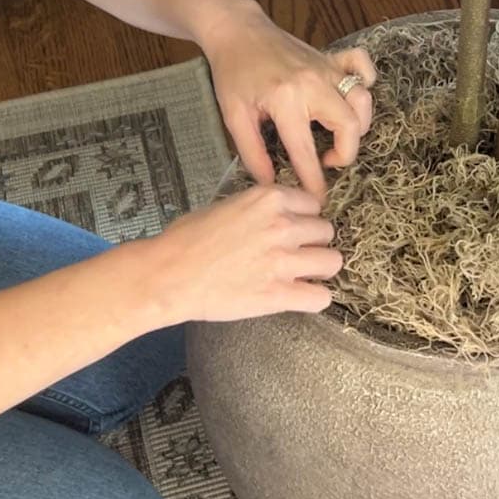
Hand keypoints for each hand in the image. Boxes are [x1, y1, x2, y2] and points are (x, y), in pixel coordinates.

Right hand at [151, 183, 340, 321]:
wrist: (167, 275)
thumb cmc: (185, 241)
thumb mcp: (225, 205)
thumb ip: (258, 208)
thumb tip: (274, 216)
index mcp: (268, 199)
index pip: (313, 204)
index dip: (304, 218)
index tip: (297, 229)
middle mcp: (282, 226)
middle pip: (326, 231)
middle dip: (314, 242)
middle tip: (298, 253)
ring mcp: (283, 261)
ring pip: (332, 261)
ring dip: (320, 268)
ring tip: (304, 275)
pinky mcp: (278, 294)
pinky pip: (320, 297)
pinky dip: (314, 298)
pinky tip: (301, 297)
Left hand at [200, 0, 376, 201]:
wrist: (237, 31)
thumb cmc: (233, 73)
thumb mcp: (234, 116)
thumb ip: (253, 153)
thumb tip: (270, 184)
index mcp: (286, 100)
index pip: (306, 150)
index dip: (314, 180)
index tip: (319, 199)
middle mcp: (314, 84)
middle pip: (350, 126)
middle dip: (345, 153)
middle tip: (326, 161)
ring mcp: (327, 68)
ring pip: (362, 100)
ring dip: (358, 125)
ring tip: (338, 136)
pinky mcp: (331, 58)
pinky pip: (362, 66)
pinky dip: (365, 82)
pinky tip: (349, 98)